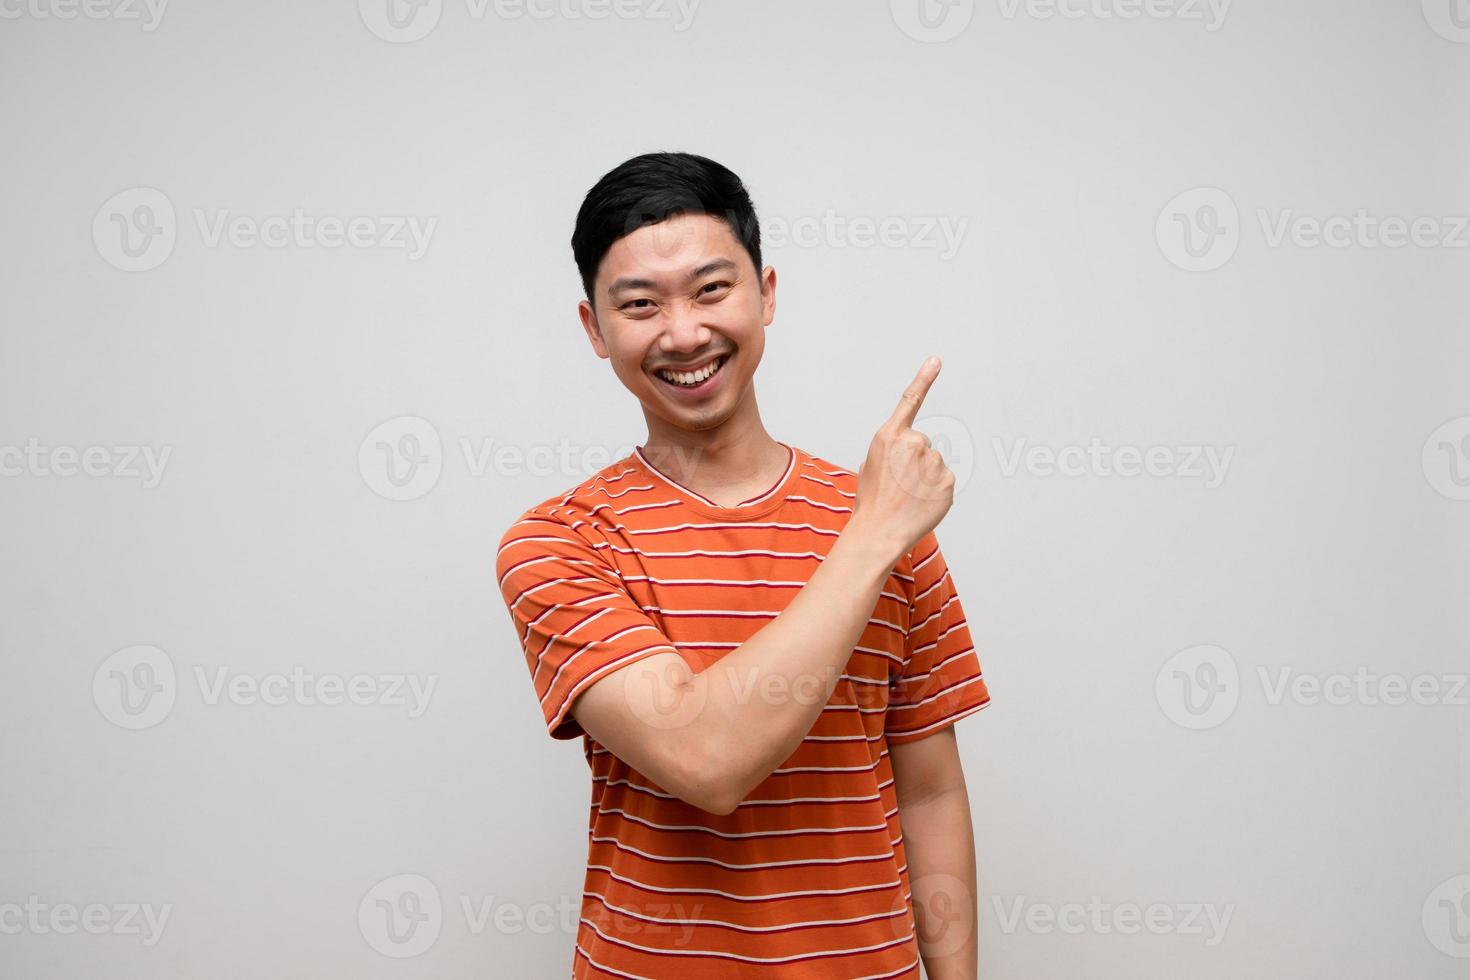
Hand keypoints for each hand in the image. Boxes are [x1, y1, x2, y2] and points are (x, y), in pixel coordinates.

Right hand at [851, 356, 955, 559]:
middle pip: (923, 445)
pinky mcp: (948, 480)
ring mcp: (933, 461)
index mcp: (889, 436)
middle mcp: (913, 442)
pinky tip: (920, 503)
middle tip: (899, 484)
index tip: (936, 360)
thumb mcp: (870, 466)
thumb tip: (909, 454)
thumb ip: (891, 450)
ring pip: (934, 464)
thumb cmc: (871, 502)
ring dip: (925, 477)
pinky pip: (944, 480)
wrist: (879, 532)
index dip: (924, 378)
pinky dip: (935, 491)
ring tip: (908, 496)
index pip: (910, 401)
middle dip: (915, 461)